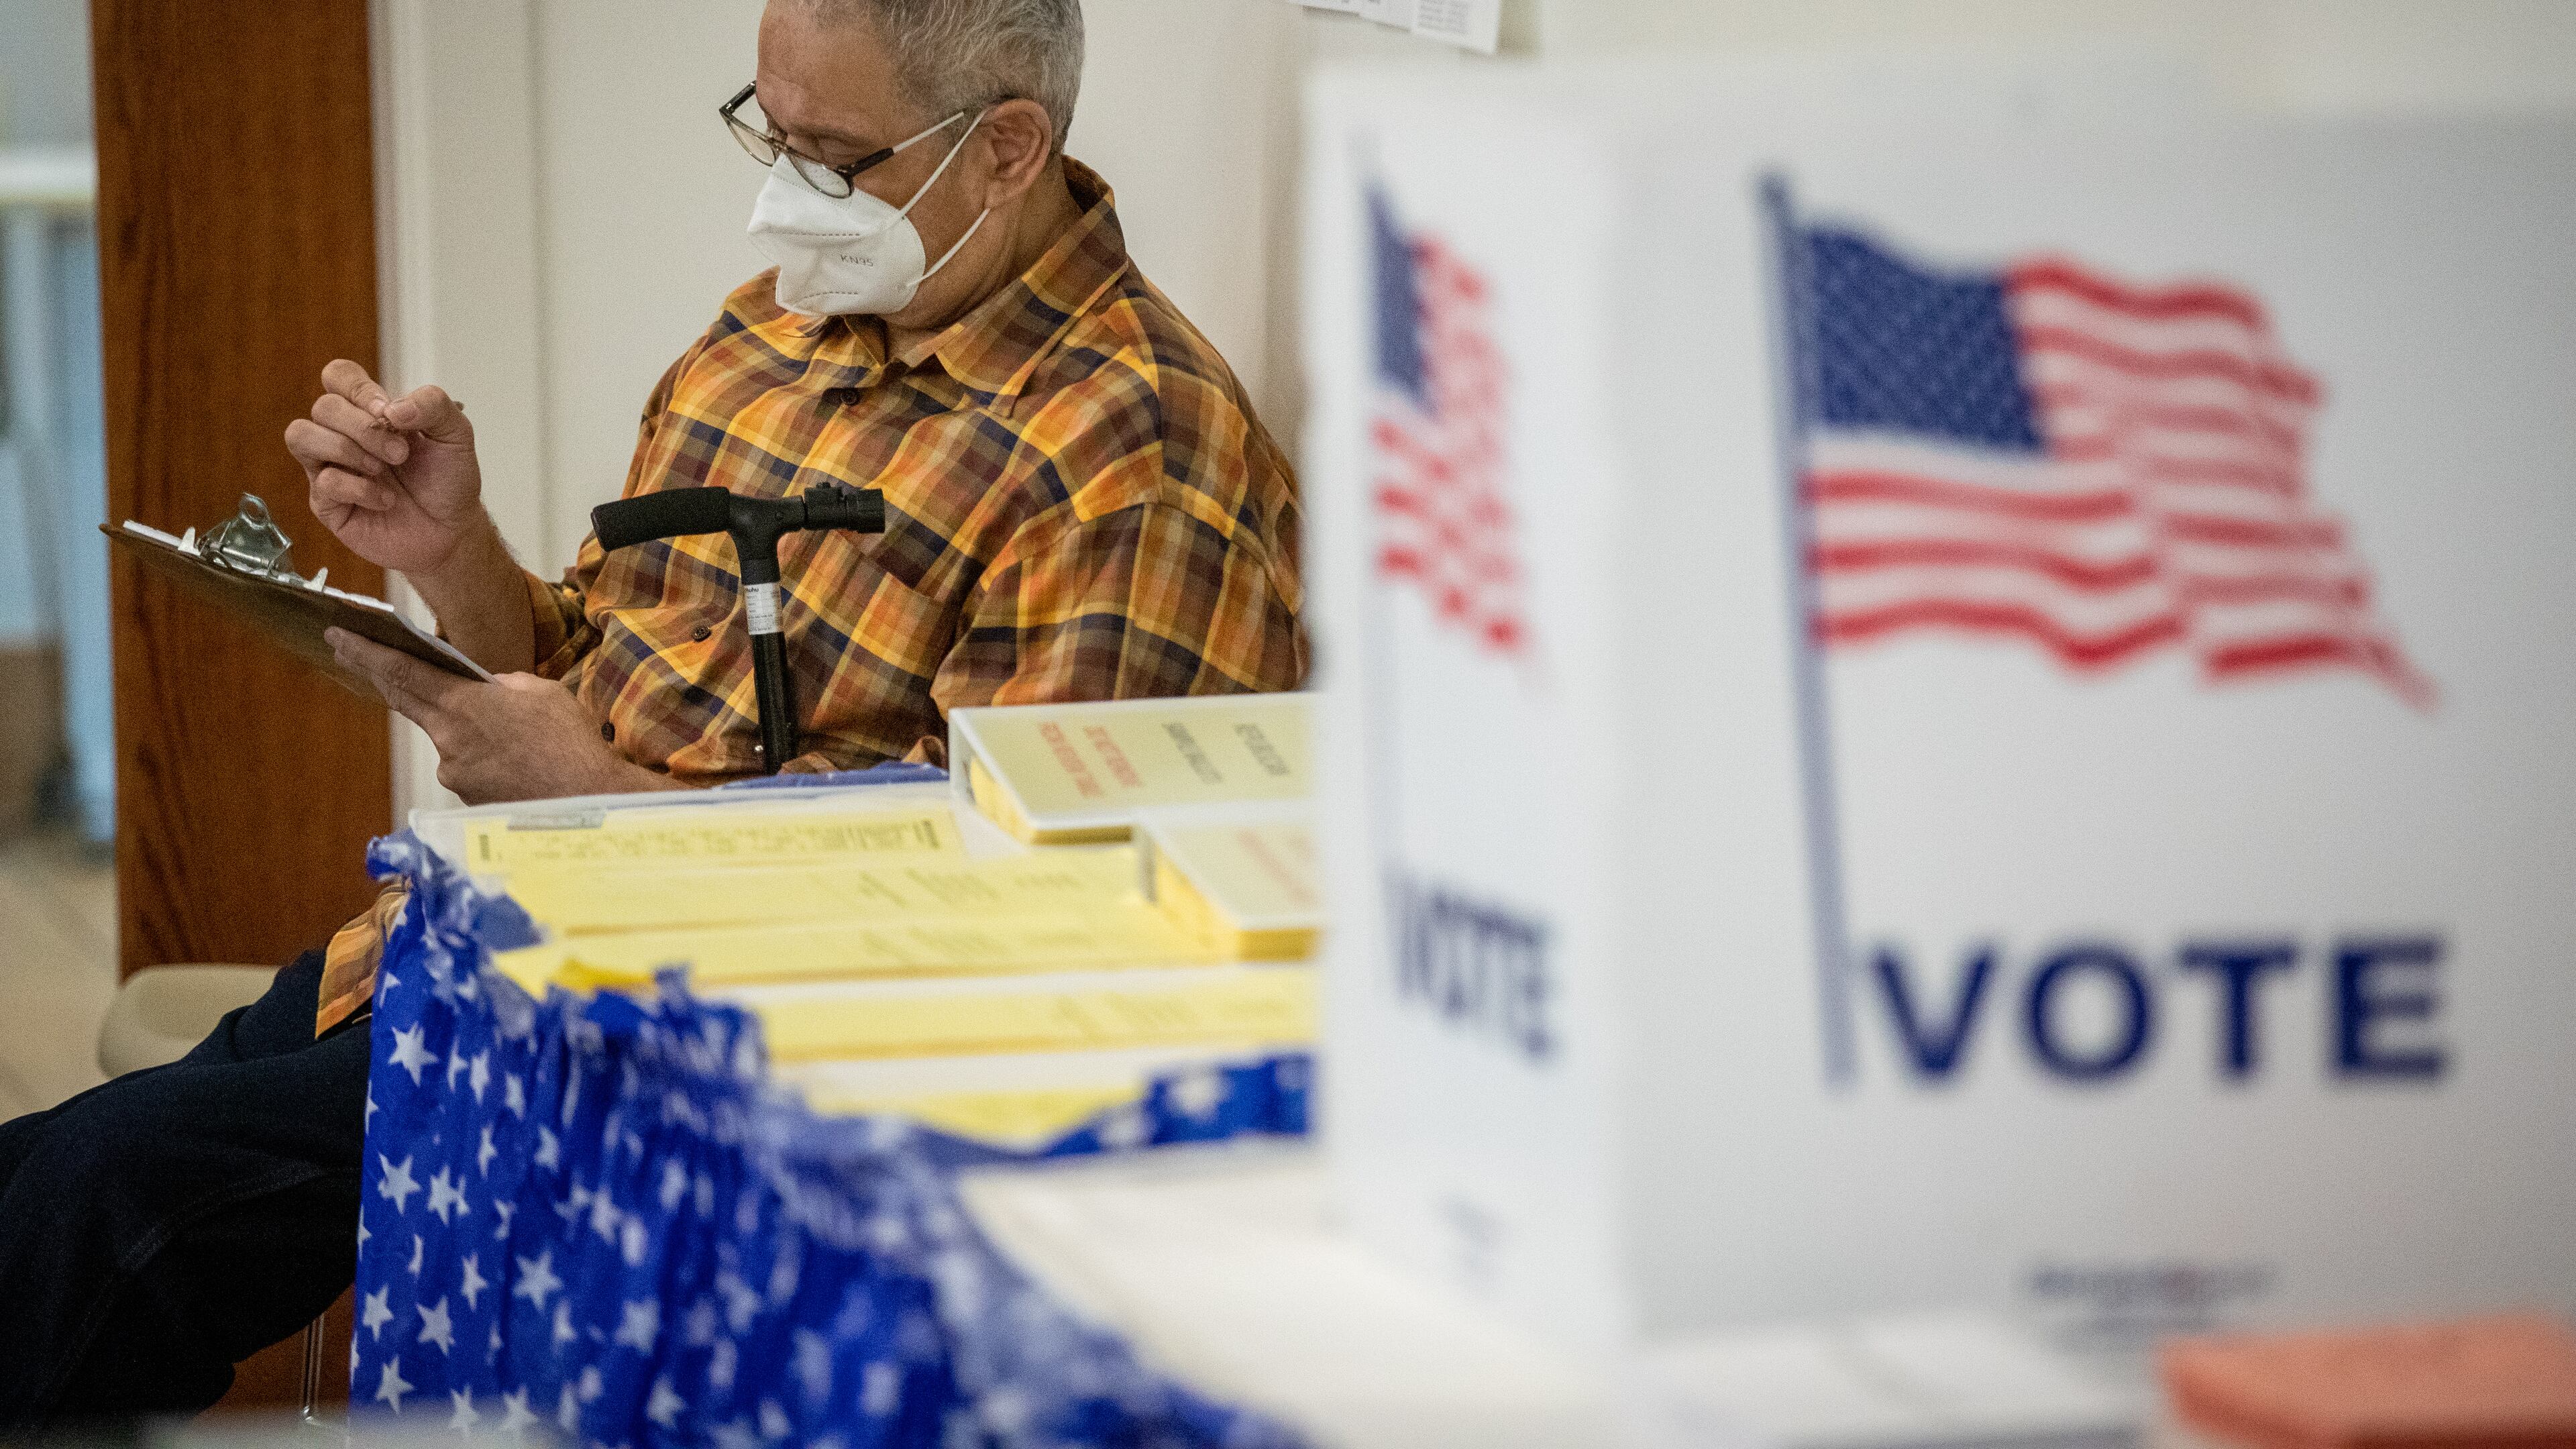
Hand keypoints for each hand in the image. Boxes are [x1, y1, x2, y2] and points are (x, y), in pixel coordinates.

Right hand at [285, 360, 486, 576]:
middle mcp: (344, 434)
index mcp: (370, 411)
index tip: (389, 413)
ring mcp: (330, 466)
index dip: (358, 389)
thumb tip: (391, 408)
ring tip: (382, 470)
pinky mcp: (326, 502)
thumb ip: (432, 405)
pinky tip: (385, 499)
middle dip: (364, 428)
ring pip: (300, 435)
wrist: (451, 530)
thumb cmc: (448, 480)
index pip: (339, 376)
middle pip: (324, 406)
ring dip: (346, 449)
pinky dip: (360, 489)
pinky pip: (323, 481)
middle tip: (400, 454)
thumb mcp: (456, 434)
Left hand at [327, 627, 673, 805]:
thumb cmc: (571, 743)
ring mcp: (453, 772)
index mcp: (465, 704)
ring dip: (467, 730)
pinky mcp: (465, 798)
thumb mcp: (542, 692)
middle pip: (405, 700)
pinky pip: (467, 767)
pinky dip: (485, 759)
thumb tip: (487, 690)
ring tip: (515, 738)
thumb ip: (503, 686)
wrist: (587, 802)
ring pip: (448, 738)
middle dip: (375, 671)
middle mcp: (448, 739)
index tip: (339, 635)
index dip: (366, 652)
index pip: (403, 671)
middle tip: (350, 650)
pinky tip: (519, 762)